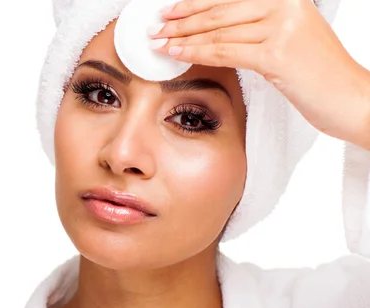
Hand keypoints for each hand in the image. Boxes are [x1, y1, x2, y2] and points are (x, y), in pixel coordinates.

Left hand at [149, 0, 369, 148]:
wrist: (351, 99)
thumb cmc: (320, 76)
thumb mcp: (289, 40)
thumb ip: (258, 29)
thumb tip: (218, 31)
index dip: (196, 4)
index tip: (170, 11)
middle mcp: (285, 5)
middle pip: (221, 10)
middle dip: (183, 19)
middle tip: (156, 26)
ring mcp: (282, 27)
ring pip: (219, 30)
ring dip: (184, 36)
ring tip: (160, 42)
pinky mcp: (277, 53)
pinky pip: (226, 50)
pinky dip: (198, 52)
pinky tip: (177, 53)